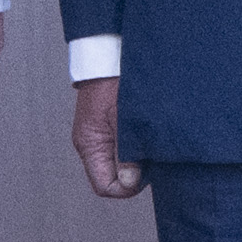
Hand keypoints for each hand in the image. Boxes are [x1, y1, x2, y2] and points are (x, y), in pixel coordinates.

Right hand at [71, 76, 142, 197]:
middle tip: (152, 157)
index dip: (127, 188)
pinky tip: (145, 137)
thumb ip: (127, 153)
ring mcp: (98, 136)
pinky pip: (119, 150)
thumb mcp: (125, 120)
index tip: (146, 172)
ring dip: (135, 161)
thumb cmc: (115, 80)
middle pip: (111, 178)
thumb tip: (129, 182)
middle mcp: (90, 144)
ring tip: (150, 144)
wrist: (110, 54)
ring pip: (117, 165)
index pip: (104, 186)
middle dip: (133, 175)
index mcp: (90, 145)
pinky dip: (134, 149)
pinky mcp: (106, 128)